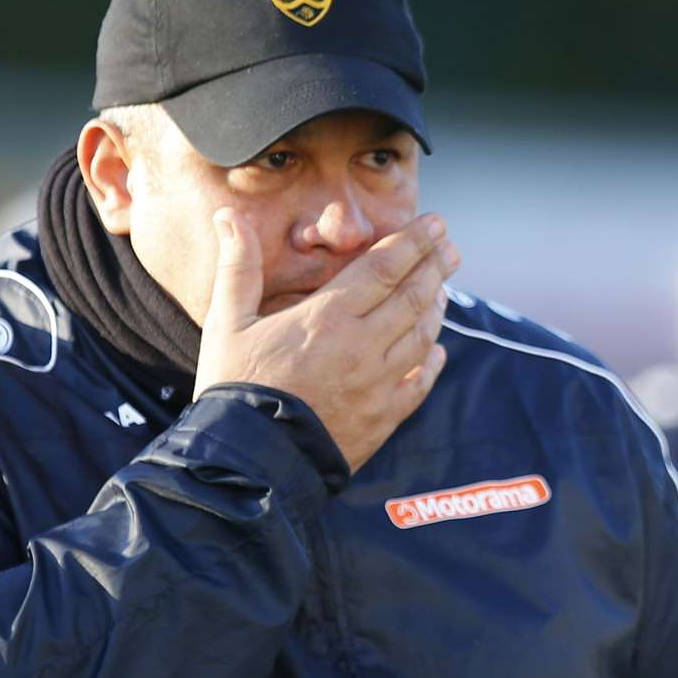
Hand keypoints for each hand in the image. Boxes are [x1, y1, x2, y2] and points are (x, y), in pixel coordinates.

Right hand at [194, 209, 459, 473]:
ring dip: (437, 309)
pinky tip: (438, 351)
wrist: (249, 462)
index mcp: (327, 317)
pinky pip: (419, 384)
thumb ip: (238, 267)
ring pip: (422, 337)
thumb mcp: (226, 322)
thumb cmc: (234, 388)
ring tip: (444, 290)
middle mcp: (362, 346)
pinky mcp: (382, 419)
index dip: (413, 242)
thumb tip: (227, 215)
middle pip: (412, 297)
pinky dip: (433, 363)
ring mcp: (378, 384)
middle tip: (451, 248)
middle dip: (435, 267)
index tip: (436, 224)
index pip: (383, 268)